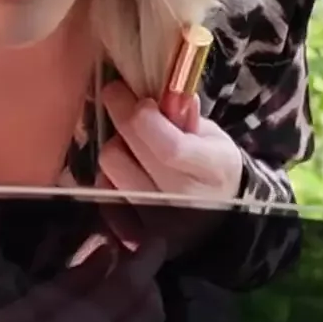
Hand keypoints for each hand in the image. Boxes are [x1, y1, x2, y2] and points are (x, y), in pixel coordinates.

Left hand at [95, 80, 244, 258]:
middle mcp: (179, 201)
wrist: (219, 219)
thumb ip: (186, 115)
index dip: (143, 117)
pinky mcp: (131, 231)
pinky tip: (129, 166)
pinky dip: (111, 173)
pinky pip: (103, 190)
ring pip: (108, 168)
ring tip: (133, 141)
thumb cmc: (215, 169)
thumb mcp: (214, 138)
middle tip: (123, 100)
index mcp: (211, 171)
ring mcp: (152, 220)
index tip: (138, 98)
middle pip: (123, 153)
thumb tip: (163, 90)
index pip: (168, 148)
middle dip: (120, 116)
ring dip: (116, 146)